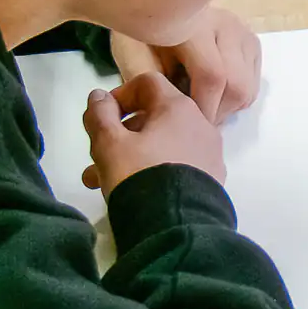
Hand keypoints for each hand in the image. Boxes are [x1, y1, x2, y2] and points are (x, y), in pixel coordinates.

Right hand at [81, 73, 225, 197]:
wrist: (178, 225)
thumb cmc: (140, 175)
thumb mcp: (109, 144)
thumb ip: (100, 115)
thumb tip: (99, 96)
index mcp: (180, 108)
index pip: (148, 83)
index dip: (120, 94)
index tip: (101, 116)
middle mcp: (202, 125)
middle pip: (154, 117)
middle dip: (119, 135)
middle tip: (95, 157)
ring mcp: (210, 153)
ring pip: (161, 145)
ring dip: (129, 156)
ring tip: (98, 182)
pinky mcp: (212, 178)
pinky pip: (177, 163)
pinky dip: (153, 169)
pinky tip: (131, 191)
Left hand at [110, 7, 261, 124]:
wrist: (155, 8)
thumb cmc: (141, 35)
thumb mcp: (133, 57)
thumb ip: (151, 85)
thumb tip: (172, 114)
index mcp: (195, 25)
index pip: (212, 75)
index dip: (203, 107)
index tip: (186, 124)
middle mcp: (226, 25)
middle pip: (236, 84)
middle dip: (218, 113)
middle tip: (197, 123)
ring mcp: (243, 33)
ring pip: (248, 88)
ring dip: (227, 109)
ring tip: (204, 108)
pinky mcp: (252, 44)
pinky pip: (253, 85)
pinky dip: (236, 101)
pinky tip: (214, 96)